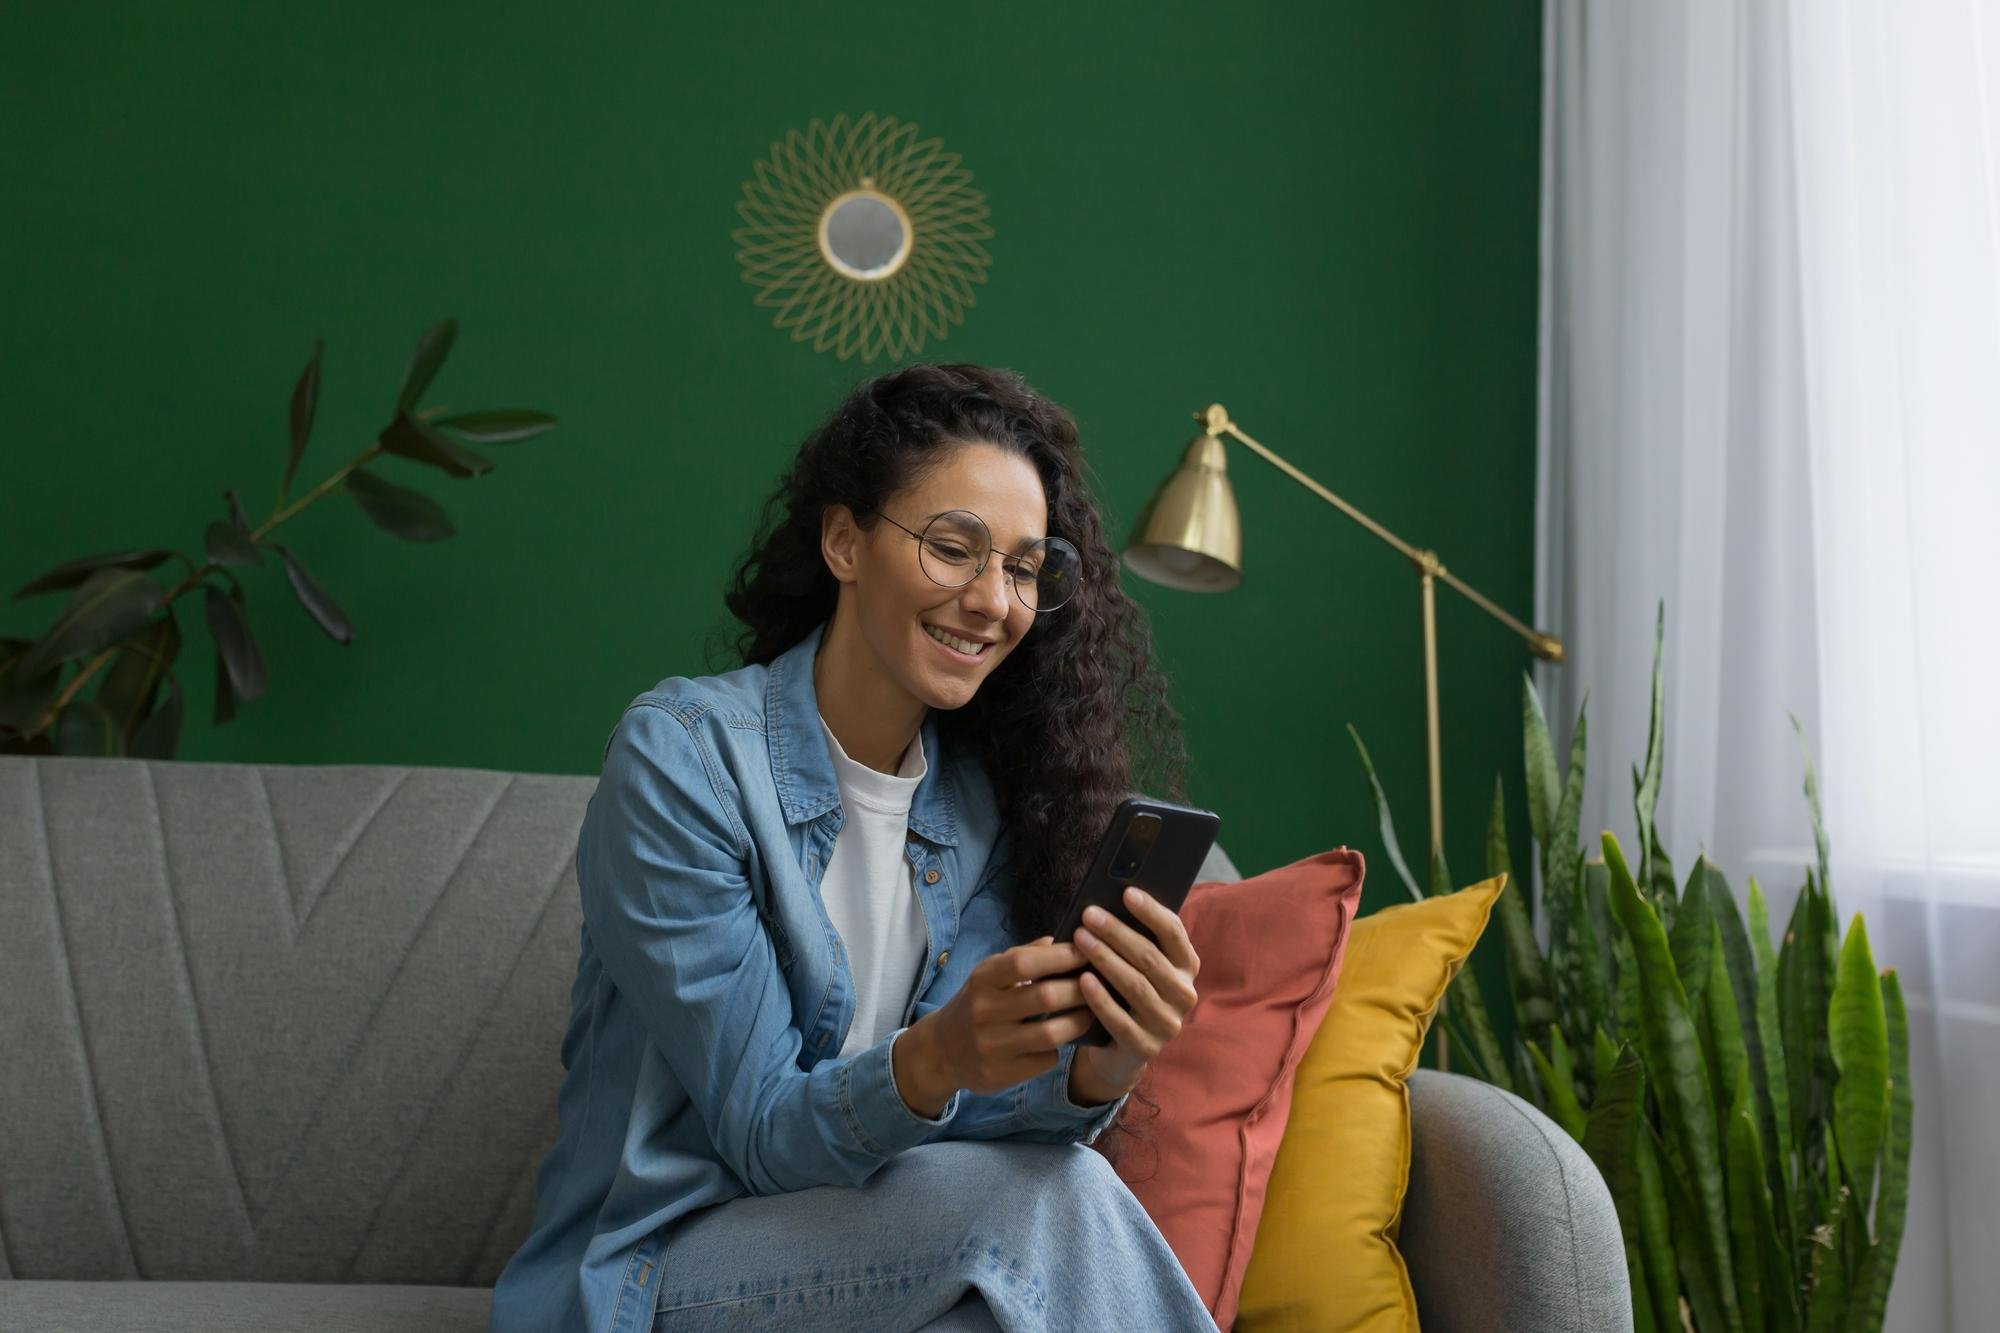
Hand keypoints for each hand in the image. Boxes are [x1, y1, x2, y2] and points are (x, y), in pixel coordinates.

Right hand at [910, 935, 1096, 1097]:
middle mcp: (984, 1011)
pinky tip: (1063, 1039)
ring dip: (1078, 1021)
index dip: (1060, 957)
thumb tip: (1060, 940)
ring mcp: (991, 1045)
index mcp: (982, 979)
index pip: (1024, 963)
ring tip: (1091, 1012)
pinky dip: (1059, 1048)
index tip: (1086, 952)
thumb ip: (1023, 956)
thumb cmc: (978, 1002)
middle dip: (1079, 990)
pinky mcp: (1000, 1073)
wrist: (942, 1050)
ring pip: (1050, 1034)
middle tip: (1099, 985)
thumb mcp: (990, 974)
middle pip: (1044, 997)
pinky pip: (1044, 1059)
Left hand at [1070, 886, 1201, 1093]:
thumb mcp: (1136, 966)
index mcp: (1187, 967)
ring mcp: (1168, 1023)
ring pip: (1136, 985)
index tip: (1126, 892)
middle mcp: (1184, 994)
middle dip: (1116, 932)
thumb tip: (1109, 902)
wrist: (1119, 1050)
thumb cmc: (1125, 993)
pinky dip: (1100, 999)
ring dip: (1105, 959)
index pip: (1174, 933)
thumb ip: (1134, 939)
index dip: (1151, 911)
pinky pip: (1121, 1020)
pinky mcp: (1146, 1047)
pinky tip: (1082, 980)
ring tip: (1080, 939)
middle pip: (1149, 957)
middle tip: (1088, 915)